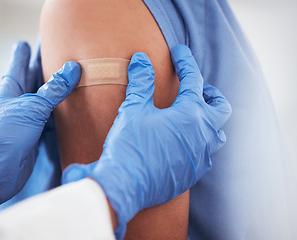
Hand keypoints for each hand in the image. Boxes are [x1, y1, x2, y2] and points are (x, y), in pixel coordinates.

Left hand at [0, 41, 80, 212]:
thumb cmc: (6, 135)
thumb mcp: (31, 107)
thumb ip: (53, 90)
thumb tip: (72, 68)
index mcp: (11, 89)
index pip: (19, 64)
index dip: (25, 52)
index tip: (30, 41)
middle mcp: (20, 101)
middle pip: (35, 79)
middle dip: (45, 67)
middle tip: (59, 54)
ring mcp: (29, 118)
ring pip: (47, 99)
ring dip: (58, 90)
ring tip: (72, 77)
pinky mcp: (38, 133)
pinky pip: (53, 117)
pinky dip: (63, 111)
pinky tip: (73, 106)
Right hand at [62, 45, 231, 238]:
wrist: (125, 185)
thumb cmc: (130, 145)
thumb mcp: (133, 109)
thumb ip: (141, 82)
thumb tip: (141, 59)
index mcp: (190, 115)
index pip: (193, 80)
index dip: (185, 62)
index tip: (179, 52)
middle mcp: (203, 135)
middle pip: (220, 108)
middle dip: (210, 93)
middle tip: (197, 88)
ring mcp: (201, 157)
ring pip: (216, 134)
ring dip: (208, 120)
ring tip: (193, 116)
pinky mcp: (193, 173)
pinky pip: (205, 154)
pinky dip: (199, 142)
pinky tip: (184, 143)